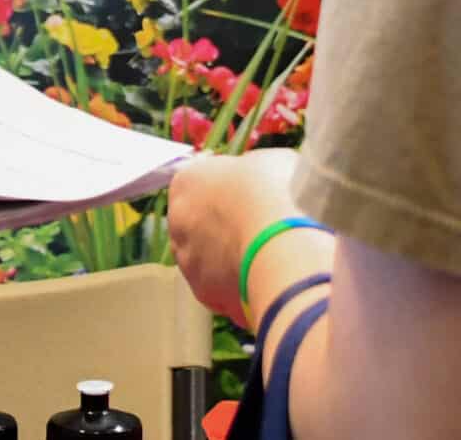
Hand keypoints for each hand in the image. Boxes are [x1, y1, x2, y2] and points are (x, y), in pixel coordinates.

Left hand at [169, 148, 306, 325]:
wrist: (283, 243)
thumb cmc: (277, 192)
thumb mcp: (268, 162)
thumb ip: (251, 172)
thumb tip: (256, 181)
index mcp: (186, 182)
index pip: (200, 184)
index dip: (229, 191)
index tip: (254, 196)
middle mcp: (177, 222)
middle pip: (200, 224)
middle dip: (225, 228)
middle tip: (262, 229)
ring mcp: (188, 263)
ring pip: (209, 261)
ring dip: (232, 260)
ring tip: (271, 258)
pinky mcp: (206, 296)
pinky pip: (225, 291)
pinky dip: (243, 288)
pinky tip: (270, 280)